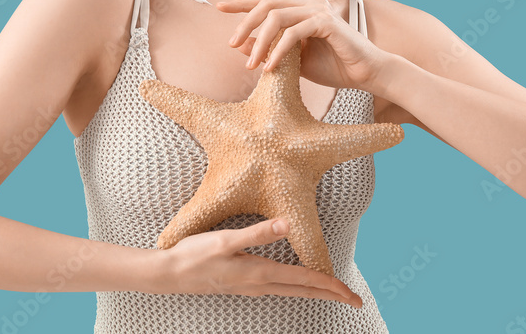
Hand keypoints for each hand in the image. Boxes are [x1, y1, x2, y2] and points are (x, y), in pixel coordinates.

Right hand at [153, 217, 362, 307]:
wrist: (169, 274)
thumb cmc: (195, 255)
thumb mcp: (226, 239)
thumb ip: (258, 232)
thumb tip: (288, 223)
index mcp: (261, 272)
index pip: (305, 279)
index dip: (331, 286)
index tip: (352, 295)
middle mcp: (260, 283)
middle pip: (304, 290)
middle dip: (331, 295)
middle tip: (356, 302)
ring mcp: (251, 286)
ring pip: (293, 290)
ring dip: (316, 291)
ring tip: (334, 292)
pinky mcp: (243, 283)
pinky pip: (280, 288)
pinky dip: (297, 287)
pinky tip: (296, 284)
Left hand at [216, 0, 385, 91]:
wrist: (366, 74)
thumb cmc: (333, 67)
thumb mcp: (292, 61)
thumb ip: (269, 50)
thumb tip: (240, 45)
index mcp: (301, 8)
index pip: (266, 1)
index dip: (242, 3)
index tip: (219, 7)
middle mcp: (309, 3)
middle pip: (267, 4)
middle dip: (245, 22)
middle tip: (231, 43)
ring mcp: (319, 10)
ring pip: (277, 17)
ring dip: (260, 41)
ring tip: (252, 64)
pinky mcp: (328, 23)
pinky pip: (294, 33)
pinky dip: (278, 50)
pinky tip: (271, 67)